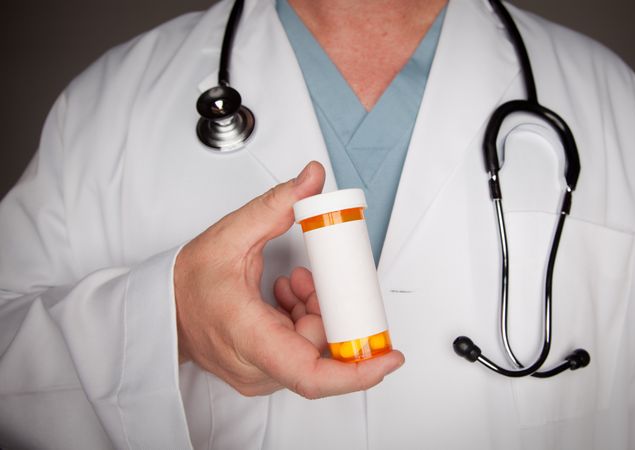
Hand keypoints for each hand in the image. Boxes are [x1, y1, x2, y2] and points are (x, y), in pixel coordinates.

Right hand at [174, 161, 403, 398]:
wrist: (162, 310)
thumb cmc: (186, 284)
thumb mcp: (230, 234)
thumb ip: (276, 204)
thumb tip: (312, 179)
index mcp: (248, 336)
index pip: (311, 373)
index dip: (357, 371)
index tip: (389, 357)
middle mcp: (255, 367)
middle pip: (321, 349)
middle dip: (330, 309)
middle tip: (311, 280)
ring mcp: (259, 375)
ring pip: (314, 349)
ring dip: (316, 313)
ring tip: (294, 284)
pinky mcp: (264, 373)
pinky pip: (302, 352)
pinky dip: (306, 321)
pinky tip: (288, 297)